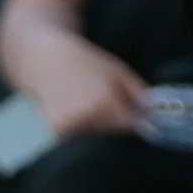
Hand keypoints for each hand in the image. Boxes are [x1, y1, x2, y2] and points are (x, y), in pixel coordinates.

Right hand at [15, 25, 150, 140]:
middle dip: (112, 119)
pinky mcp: (50, 133)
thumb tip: (154, 115)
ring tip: (79, 99)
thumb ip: (140, 94)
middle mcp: (86, 119)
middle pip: (111, 131)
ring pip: (92, 134)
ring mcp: (66, 128)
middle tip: (97, 97)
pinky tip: (67, 107)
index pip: (133, 126)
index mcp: (106, 104)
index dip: (135, 119)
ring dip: (93, 123)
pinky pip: (74, 136)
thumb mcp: (118, 70)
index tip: (132, 112)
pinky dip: (75, 126)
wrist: (39, 56)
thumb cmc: (83, 60)